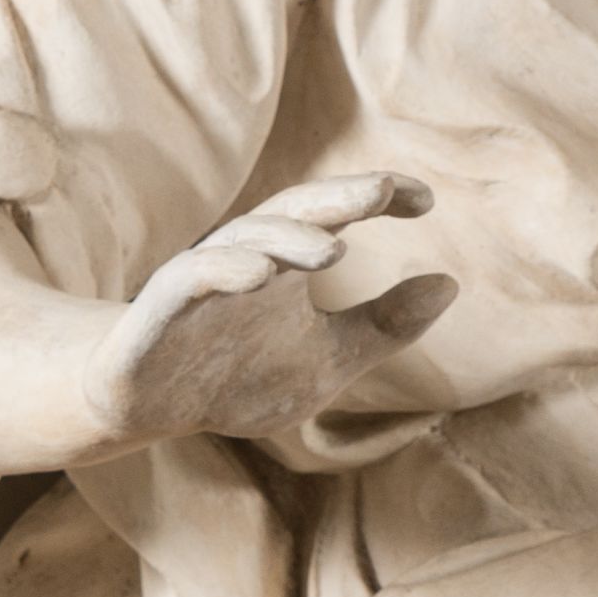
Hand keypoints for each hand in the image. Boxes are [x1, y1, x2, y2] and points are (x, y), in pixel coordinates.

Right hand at [82, 173, 455, 449]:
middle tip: (385, 190)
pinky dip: (223, 272)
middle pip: (292, 213)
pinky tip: (258, 277)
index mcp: (285, 260)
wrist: (146, 406)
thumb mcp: (329, 360)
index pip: (335, 214)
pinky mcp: (159, 309)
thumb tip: (451, 285)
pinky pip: (191, 280)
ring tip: (333, 247)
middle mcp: (245, 257)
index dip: (376, 198)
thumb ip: (386, 327)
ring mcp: (201, 280)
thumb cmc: (236, 375)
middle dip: (337, 198)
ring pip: (244, 243)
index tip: (428, 200)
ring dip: (287, 240)